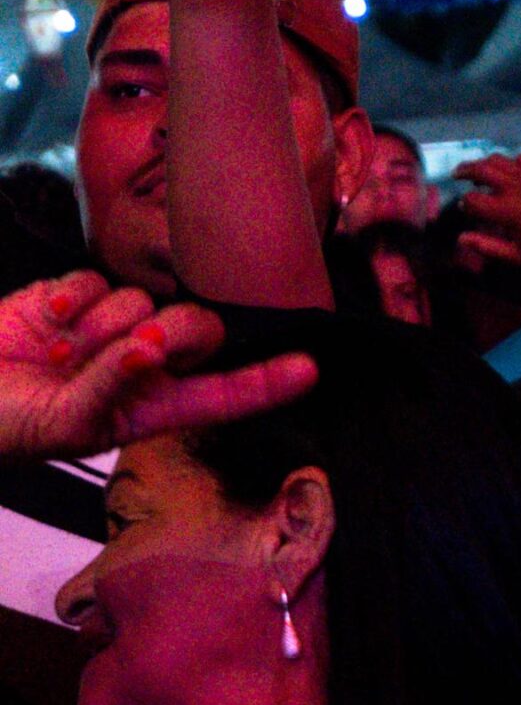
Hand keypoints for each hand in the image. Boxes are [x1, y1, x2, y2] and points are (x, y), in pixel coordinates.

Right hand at [0, 273, 315, 462]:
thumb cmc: (12, 425)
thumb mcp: (66, 424)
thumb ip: (110, 388)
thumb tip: (148, 349)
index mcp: (152, 408)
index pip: (222, 394)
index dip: (265, 381)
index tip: (308, 368)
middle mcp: (142, 366)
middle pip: (196, 328)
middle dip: (173, 332)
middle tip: (130, 348)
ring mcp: (109, 327)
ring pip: (142, 299)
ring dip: (100, 325)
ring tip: (58, 353)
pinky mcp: (74, 295)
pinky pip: (96, 278)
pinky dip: (71, 300)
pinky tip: (45, 324)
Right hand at [451, 152, 520, 270]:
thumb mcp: (518, 256)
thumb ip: (487, 247)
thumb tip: (460, 239)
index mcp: (508, 211)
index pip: (472, 200)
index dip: (465, 205)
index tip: (468, 210)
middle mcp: (516, 187)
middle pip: (479, 169)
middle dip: (464, 170)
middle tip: (457, 174)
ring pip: (497, 159)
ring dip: (484, 164)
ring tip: (478, 172)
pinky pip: (519, 158)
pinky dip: (509, 164)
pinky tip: (509, 173)